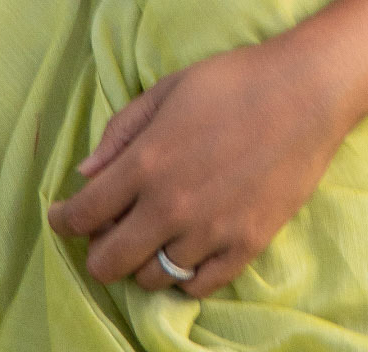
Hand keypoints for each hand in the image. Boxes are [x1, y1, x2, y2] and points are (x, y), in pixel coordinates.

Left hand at [47, 33, 351, 296]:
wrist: (306, 91)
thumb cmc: (234, 81)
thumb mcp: (168, 89)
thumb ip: (121, 132)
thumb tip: (85, 173)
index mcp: (146, 163)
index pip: (83, 214)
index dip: (63, 220)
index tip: (61, 217)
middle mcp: (170, 207)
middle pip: (108, 263)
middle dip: (96, 252)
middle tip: (105, 234)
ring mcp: (209, 232)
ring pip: (151, 278)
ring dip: (142, 260)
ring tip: (152, 236)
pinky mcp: (245, 246)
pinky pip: (198, 285)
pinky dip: (184, 275)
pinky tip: (186, 250)